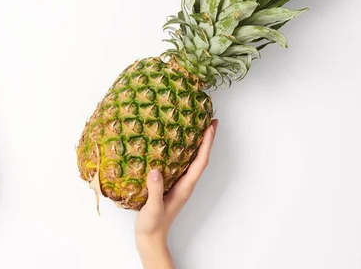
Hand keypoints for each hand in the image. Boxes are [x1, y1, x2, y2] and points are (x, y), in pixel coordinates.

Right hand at [135, 120, 217, 268]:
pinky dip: (184, 152)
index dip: (206, 144)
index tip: (210, 127)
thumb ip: (155, 189)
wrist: (150, 238)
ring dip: (197, 144)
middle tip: (209, 121)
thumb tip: (156, 169)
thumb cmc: (152, 225)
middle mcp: (185, 184)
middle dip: (207, 140)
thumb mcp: (152, 207)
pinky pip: (181, 164)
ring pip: (192, 161)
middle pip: (200, 158)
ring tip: (197, 128)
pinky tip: (176, 145)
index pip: (200, 162)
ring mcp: (179, 185)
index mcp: (184, 187)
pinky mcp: (170, 185)